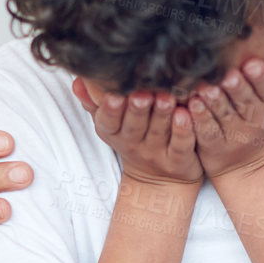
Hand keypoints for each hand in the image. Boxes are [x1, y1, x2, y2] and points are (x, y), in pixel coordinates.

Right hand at [72, 81, 202, 186]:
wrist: (159, 181)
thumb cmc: (134, 140)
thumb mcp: (111, 125)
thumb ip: (94, 103)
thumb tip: (78, 81)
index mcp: (114, 133)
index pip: (108, 122)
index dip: (111, 110)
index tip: (114, 96)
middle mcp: (134, 144)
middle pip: (134, 126)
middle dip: (137, 110)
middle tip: (141, 94)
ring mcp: (156, 154)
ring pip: (158, 132)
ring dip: (162, 114)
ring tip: (166, 98)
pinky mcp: (179, 160)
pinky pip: (180, 145)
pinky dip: (184, 130)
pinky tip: (186, 114)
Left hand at [185, 46, 263, 181]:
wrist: (249, 162)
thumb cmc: (261, 117)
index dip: (262, 77)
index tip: (251, 63)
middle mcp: (257, 121)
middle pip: (247, 102)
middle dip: (238, 88)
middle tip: (228, 74)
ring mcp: (235, 135)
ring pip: (225, 115)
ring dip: (215, 101)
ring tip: (206, 87)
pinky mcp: (214, 146)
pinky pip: (207, 131)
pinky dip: (200, 118)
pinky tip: (192, 104)